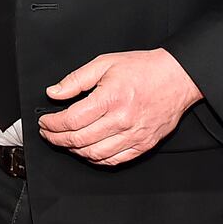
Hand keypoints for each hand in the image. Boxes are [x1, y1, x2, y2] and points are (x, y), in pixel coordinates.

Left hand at [37, 50, 203, 165]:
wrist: (177, 77)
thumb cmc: (143, 68)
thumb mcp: (104, 63)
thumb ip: (76, 80)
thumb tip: (54, 92)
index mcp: (111, 98)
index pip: (72, 119)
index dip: (52, 124)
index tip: (44, 122)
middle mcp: (122, 120)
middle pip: (79, 139)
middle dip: (57, 139)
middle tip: (48, 134)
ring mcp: (134, 135)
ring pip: (95, 154)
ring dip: (74, 150)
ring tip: (65, 141)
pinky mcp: (143, 144)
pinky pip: (114, 160)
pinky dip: (96, 159)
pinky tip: (87, 150)